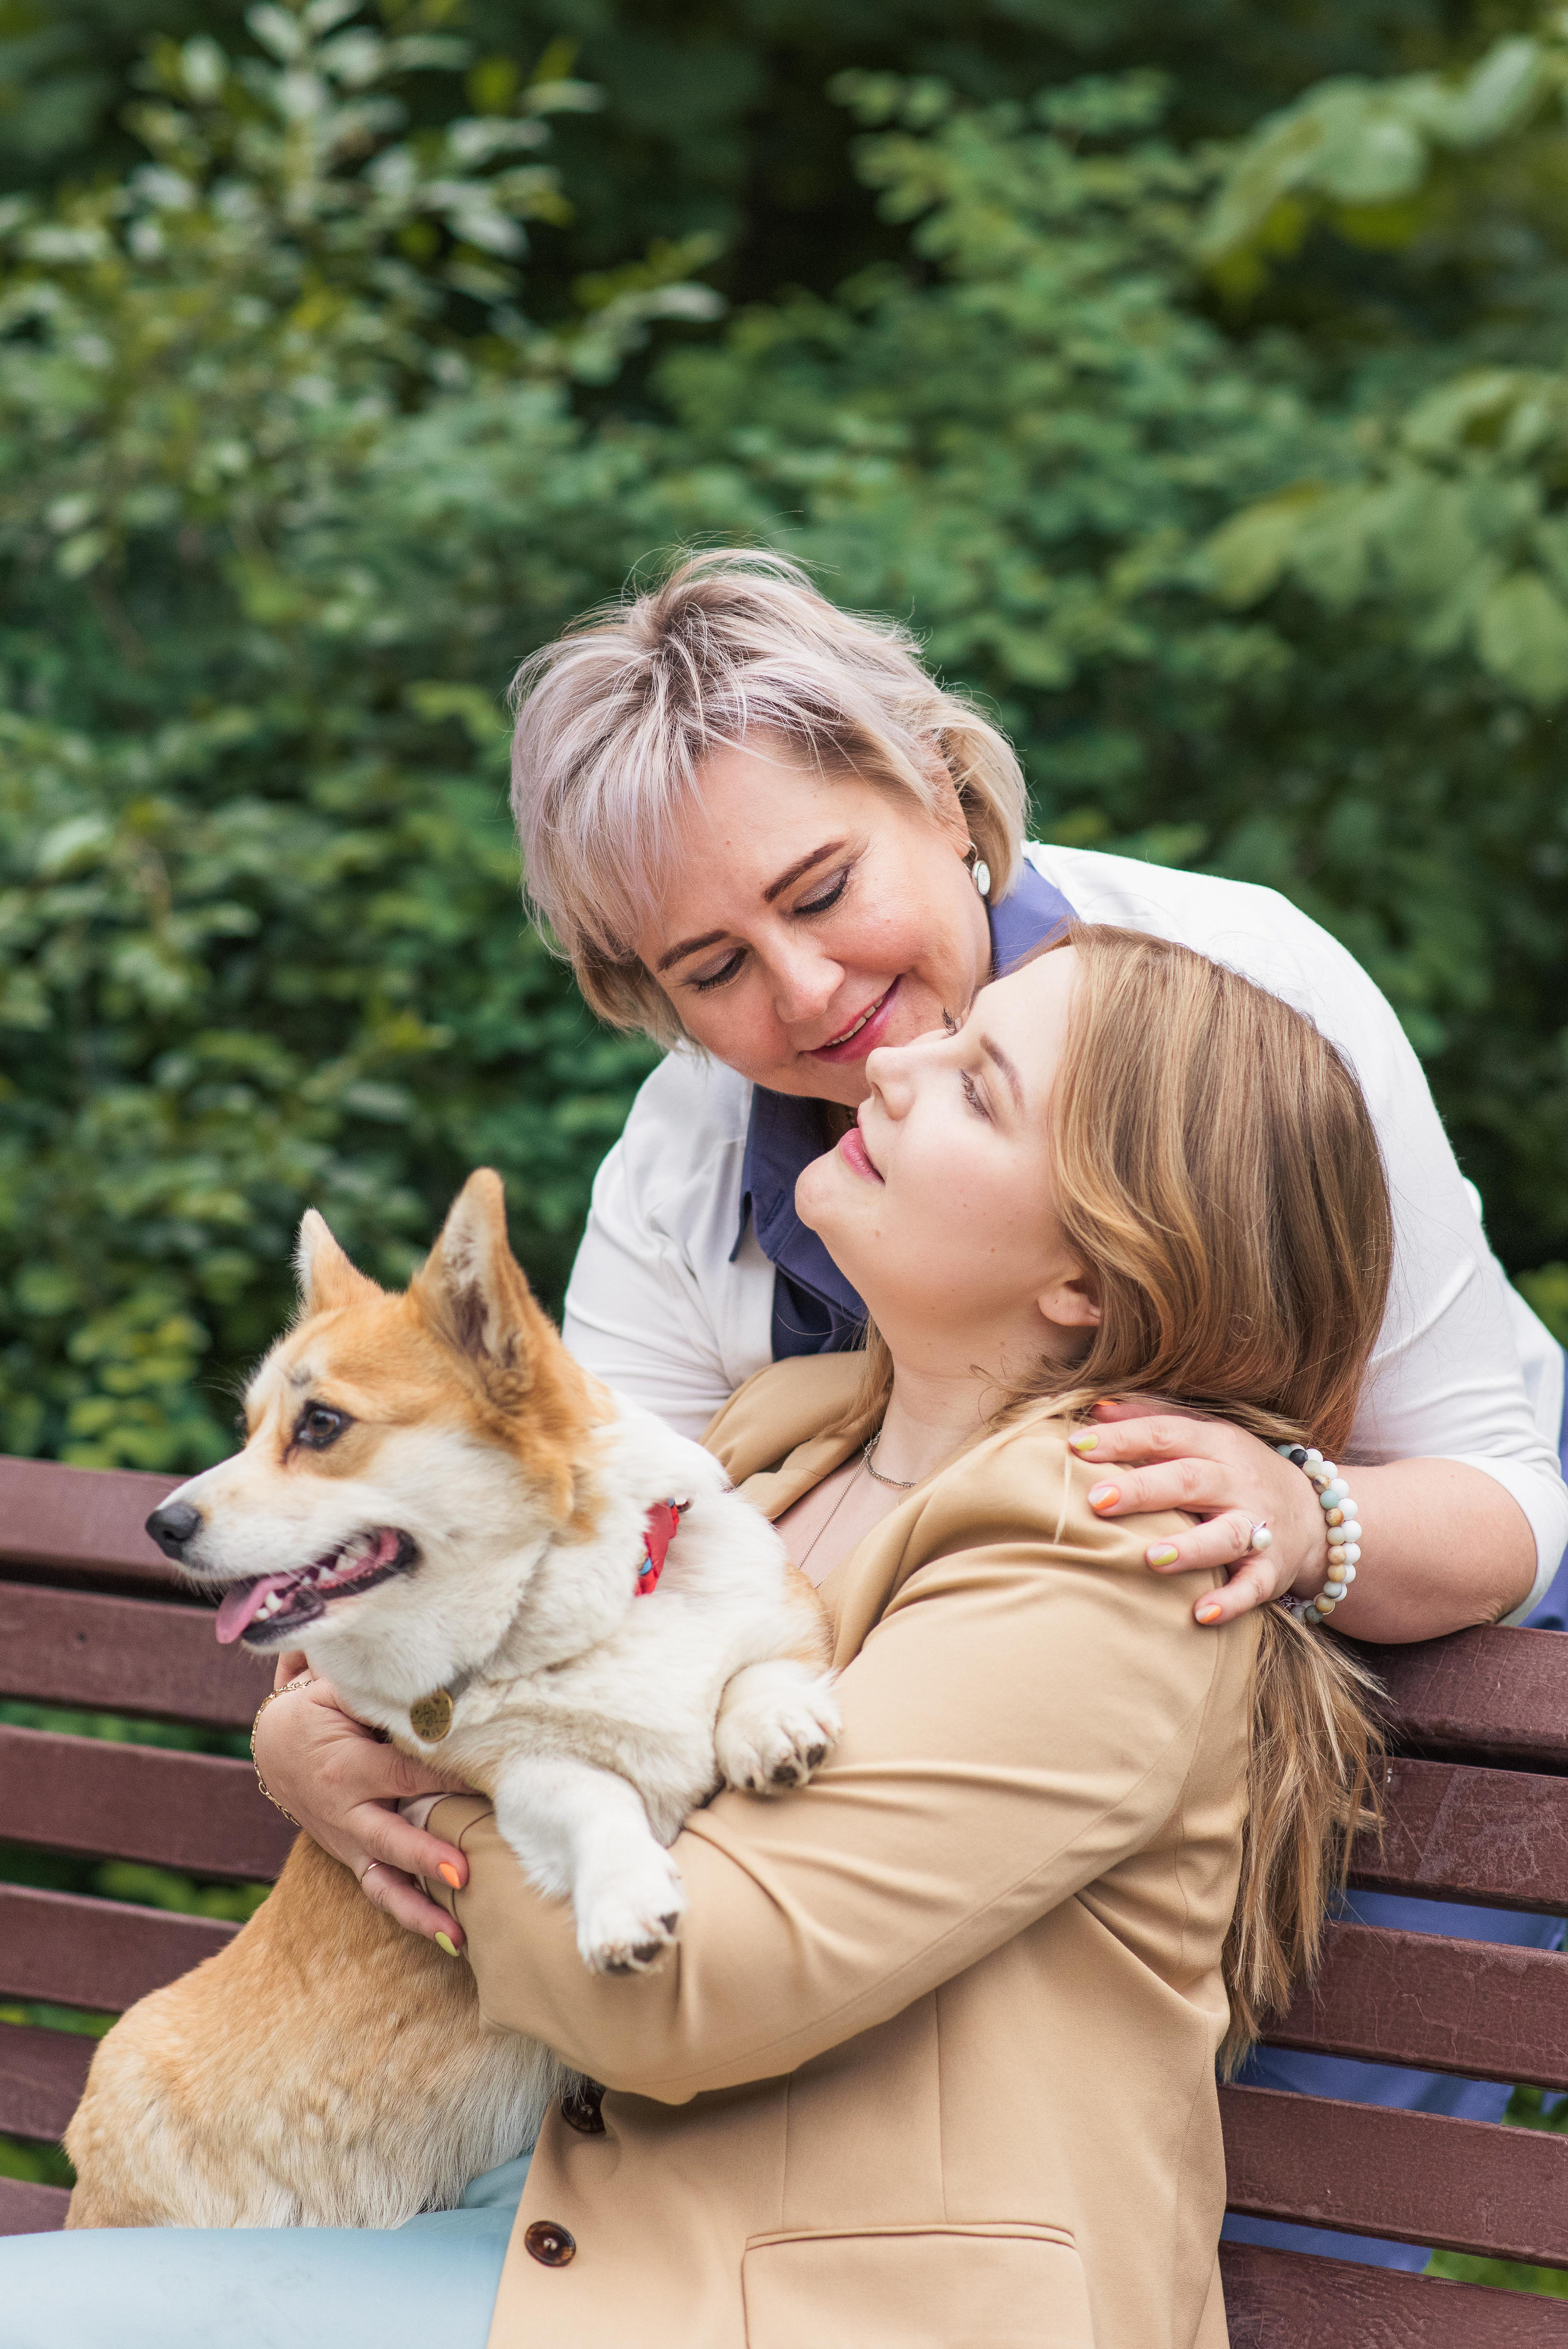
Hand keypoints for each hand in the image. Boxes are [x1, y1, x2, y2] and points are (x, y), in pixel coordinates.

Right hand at [254, 1660, 472, 1948]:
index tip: (490, 1781)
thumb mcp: (336, 1691)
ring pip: (383, 1882)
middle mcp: (346, 1811)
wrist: (274, 1746)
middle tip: (463, 1872)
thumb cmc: (317, 1711)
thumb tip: (432, 1689)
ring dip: (420, 1909)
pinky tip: (451, 1937)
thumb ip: (378, 1693)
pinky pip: (381, 1891)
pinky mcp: (354, 1858)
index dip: (447, 1775)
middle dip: (425, 1856)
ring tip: (459, 1932)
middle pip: (389, 1838)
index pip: (405, 1771)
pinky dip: (412, 1915)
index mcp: (346, 1765)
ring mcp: (349, 1842)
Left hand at [1068, 1402, 1325, 1626]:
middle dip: (1144, 1490)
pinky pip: (1253, 1586)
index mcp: (1216, 1444)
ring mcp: (1259, 1527)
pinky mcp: (1271, 1569)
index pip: (1165, 1434)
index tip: (1075, 1447)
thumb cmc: (1236, 1472)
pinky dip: (1231, 1601)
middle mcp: (1238, 1483)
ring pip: (1226, 1534)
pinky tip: (1201, 1613)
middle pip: (1190, 1480)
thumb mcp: (1205, 1435)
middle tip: (1097, 1501)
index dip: (1122, 1439)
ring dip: (1190, 1547)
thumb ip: (1152, 1418)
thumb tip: (1096, 1410)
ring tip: (1151, 1558)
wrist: (1315, 1516)